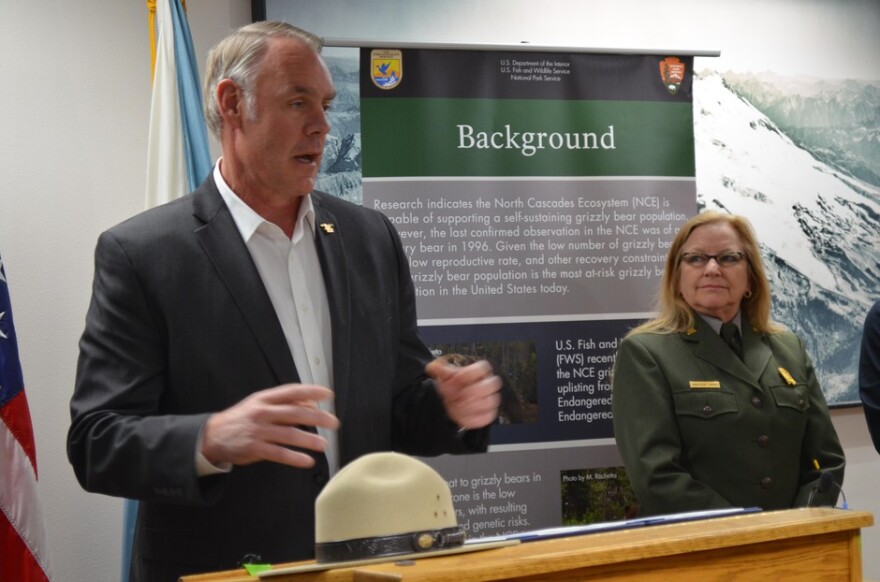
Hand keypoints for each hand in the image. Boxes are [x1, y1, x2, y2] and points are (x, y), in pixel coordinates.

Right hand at [201, 384, 339, 467]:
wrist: (213, 435)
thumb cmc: (242, 418)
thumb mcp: (260, 404)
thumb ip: (284, 403)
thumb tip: (312, 404)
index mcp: (265, 398)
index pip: (292, 391)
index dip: (311, 391)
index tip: (328, 394)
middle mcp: (262, 412)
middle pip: (295, 413)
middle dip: (317, 417)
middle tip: (333, 422)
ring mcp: (258, 431)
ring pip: (289, 434)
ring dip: (309, 440)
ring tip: (323, 444)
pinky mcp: (254, 449)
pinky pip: (279, 454)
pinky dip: (295, 458)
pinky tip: (307, 460)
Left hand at [427, 359, 500, 429]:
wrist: (452, 400)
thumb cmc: (451, 385)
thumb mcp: (443, 375)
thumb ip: (439, 370)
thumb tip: (432, 368)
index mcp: (479, 371)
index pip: (483, 368)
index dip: (468, 374)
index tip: (455, 380)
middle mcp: (488, 383)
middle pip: (490, 385)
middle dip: (472, 391)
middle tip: (458, 396)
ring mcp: (491, 399)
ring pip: (490, 402)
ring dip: (472, 405)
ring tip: (458, 406)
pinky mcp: (489, 414)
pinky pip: (488, 417)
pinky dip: (475, 418)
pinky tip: (462, 415)